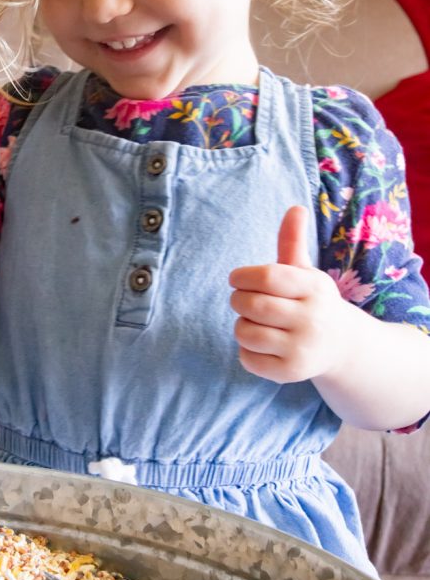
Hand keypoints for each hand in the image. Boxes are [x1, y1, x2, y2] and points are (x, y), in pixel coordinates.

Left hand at [228, 205, 348, 383]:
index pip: (268, 277)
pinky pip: (248, 359)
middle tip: (242, 300)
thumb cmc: (313, 302)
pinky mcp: (291, 373)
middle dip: (238, 300)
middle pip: (252, 305)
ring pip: (246, 333)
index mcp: (314, 287)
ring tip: (254, 322)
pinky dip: (246, 350)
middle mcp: (313, 318)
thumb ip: (293, 242)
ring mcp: (303, 348)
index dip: (242, 276)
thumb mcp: (306, 272)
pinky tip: (261, 345)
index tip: (237, 278)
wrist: (343, 347)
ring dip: (240, 325)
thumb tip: (295, 207)